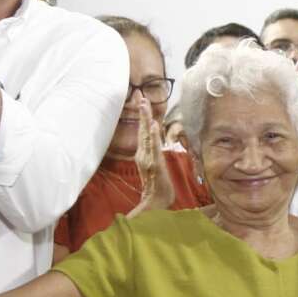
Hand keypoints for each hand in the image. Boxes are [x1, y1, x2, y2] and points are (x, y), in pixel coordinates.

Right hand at [129, 96, 174, 213]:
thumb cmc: (155, 187)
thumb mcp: (151, 167)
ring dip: (145, 119)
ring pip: (146, 136)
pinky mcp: (154, 165)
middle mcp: (143, 154)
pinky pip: (153, 149)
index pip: (142, 131)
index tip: (142, 100)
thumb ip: (150, 151)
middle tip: (140, 94)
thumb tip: (151, 134)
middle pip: (142, 130)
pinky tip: (154, 125)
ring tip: (144, 104)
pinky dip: (153, 137)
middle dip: (142, 112)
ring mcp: (148, 159)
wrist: (157, 202)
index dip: (143, 116)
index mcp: (142, 154)